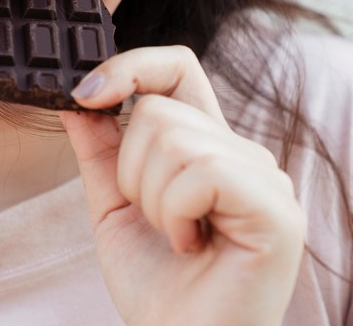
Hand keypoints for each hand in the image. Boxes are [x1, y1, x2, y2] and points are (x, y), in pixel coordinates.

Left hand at [60, 46, 305, 325]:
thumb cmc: (155, 285)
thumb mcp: (113, 206)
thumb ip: (100, 149)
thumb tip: (76, 95)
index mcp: (207, 148)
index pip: (177, 68)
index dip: (130, 67)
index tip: (85, 95)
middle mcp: (243, 155)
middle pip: (160, 110)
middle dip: (129, 172)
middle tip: (154, 221)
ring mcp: (266, 180)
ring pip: (175, 139)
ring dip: (151, 200)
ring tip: (175, 237)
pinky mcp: (276, 210)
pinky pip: (202, 172)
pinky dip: (176, 214)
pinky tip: (191, 245)